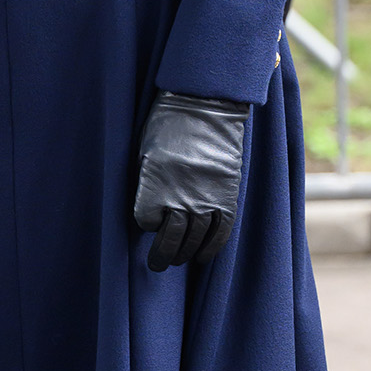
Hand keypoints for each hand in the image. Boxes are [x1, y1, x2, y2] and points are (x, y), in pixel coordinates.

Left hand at [133, 91, 246, 271]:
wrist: (205, 106)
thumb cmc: (167, 125)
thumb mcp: (144, 152)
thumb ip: (146, 184)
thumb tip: (150, 210)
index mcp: (152, 185)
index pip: (145, 221)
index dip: (145, 223)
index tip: (147, 220)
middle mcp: (178, 196)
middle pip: (170, 238)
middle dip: (162, 254)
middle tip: (158, 264)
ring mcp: (204, 198)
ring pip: (195, 239)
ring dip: (185, 254)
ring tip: (179, 261)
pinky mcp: (226, 195)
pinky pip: (220, 231)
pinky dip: (212, 248)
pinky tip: (203, 258)